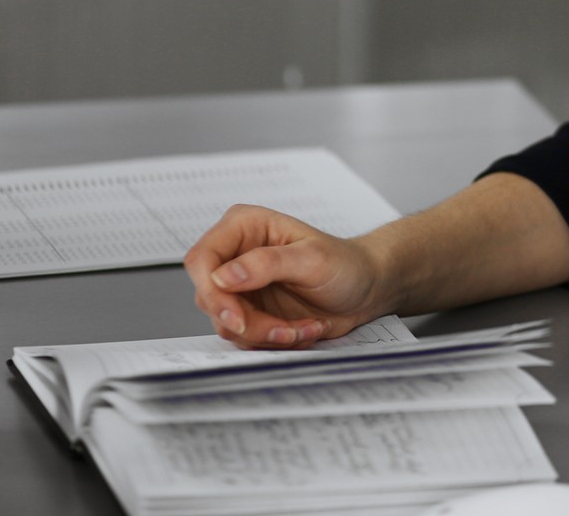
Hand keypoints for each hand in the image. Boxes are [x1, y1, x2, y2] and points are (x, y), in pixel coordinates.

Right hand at [183, 203, 390, 349]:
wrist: (365, 289)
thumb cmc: (345, 264)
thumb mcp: (312, 259)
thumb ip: (267, 263)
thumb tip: (222, 276)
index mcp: (244, 227)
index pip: (202, 259)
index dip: (212, 292)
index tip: (237, 317)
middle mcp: (235, 255)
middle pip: (211, 298)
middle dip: (248, 322)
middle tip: (285, 330)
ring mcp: (240, 287)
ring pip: (226, 323)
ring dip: (266, 334)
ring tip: (305, 327)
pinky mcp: (250, 312)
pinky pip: (245, 337)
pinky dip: (274, 341)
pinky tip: (304, 329)